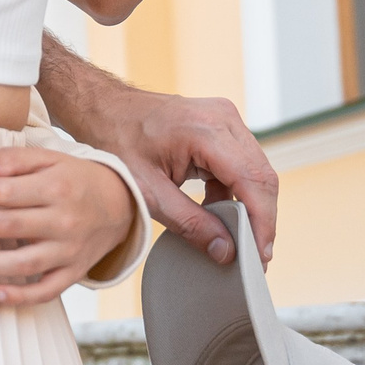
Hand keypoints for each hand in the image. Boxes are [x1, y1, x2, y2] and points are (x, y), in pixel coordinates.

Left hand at [0, 146, 137, 305]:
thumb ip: (15, 160)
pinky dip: (22, 296)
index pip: (6, 191)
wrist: (120, 205)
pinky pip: (47, 290)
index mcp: (56, 188)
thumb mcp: (51, 159)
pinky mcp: (74, 272)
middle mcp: (63, 221)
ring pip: (24, 262)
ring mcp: (69, 251)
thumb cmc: (74, 179)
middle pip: (9, 225)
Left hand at [84, 89, 276, 266]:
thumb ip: (190, 223)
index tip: (260, 256)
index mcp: (206, 130)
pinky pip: (241, 163)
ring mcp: (224, 118)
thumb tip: (226, 251)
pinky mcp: (221, 125)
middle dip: (261, 219)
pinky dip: (236, 191)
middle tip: (254, 257)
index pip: (253, 182)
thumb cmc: (115, 139)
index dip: (263, 223)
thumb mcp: (148, 191)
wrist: (101, 108)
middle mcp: (223, 118)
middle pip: (262, 176)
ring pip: (255, 170)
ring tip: (240, 241)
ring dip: (251, 206)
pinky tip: (222, 215)